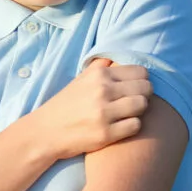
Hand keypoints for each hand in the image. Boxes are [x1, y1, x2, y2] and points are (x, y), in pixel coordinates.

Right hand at [34, 57, 152, 159]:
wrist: (46, 131)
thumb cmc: (66, 105)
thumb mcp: (80, 80)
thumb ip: (100, 67)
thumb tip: (118, 57)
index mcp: (98, 75)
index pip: (140, 72)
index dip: (141, 81)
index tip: (133, 88)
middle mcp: (102, 90)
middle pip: (145, 88)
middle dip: (142, 95)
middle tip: (131, 102)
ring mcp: (104, 112)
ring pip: (142, 105)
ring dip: (138, 111)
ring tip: (126, 114)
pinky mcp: (106, 133)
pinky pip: (135, 126)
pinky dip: (130, 126)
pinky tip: (120, 126)